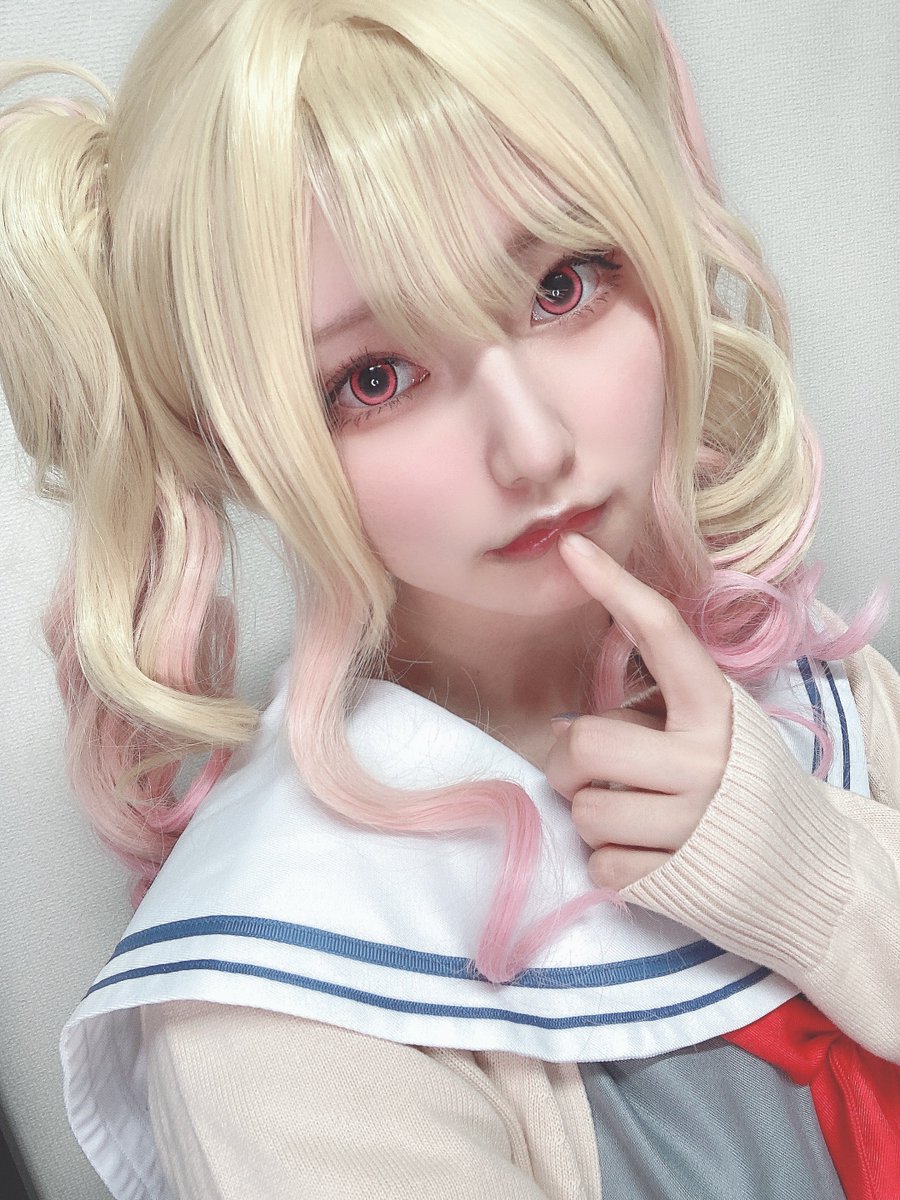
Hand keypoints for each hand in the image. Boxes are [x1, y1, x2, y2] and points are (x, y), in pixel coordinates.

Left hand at [543, 533, 732, 889]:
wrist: (811, 876)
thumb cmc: (745, 789)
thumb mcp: (718, 731)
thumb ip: (658, 711)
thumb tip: (565, 722)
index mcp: (717, 711)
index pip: (662, 636)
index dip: (615, 587)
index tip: (573, 549)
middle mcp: (706, 763)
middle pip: (585, 745)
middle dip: (573, 763)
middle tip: (595, 773)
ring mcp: (689, 827)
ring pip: (584, 811)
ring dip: (595, 816)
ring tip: (636, 817)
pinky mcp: (672, 884)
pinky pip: (598, 865)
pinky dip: (611, 864)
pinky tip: (649, 856)